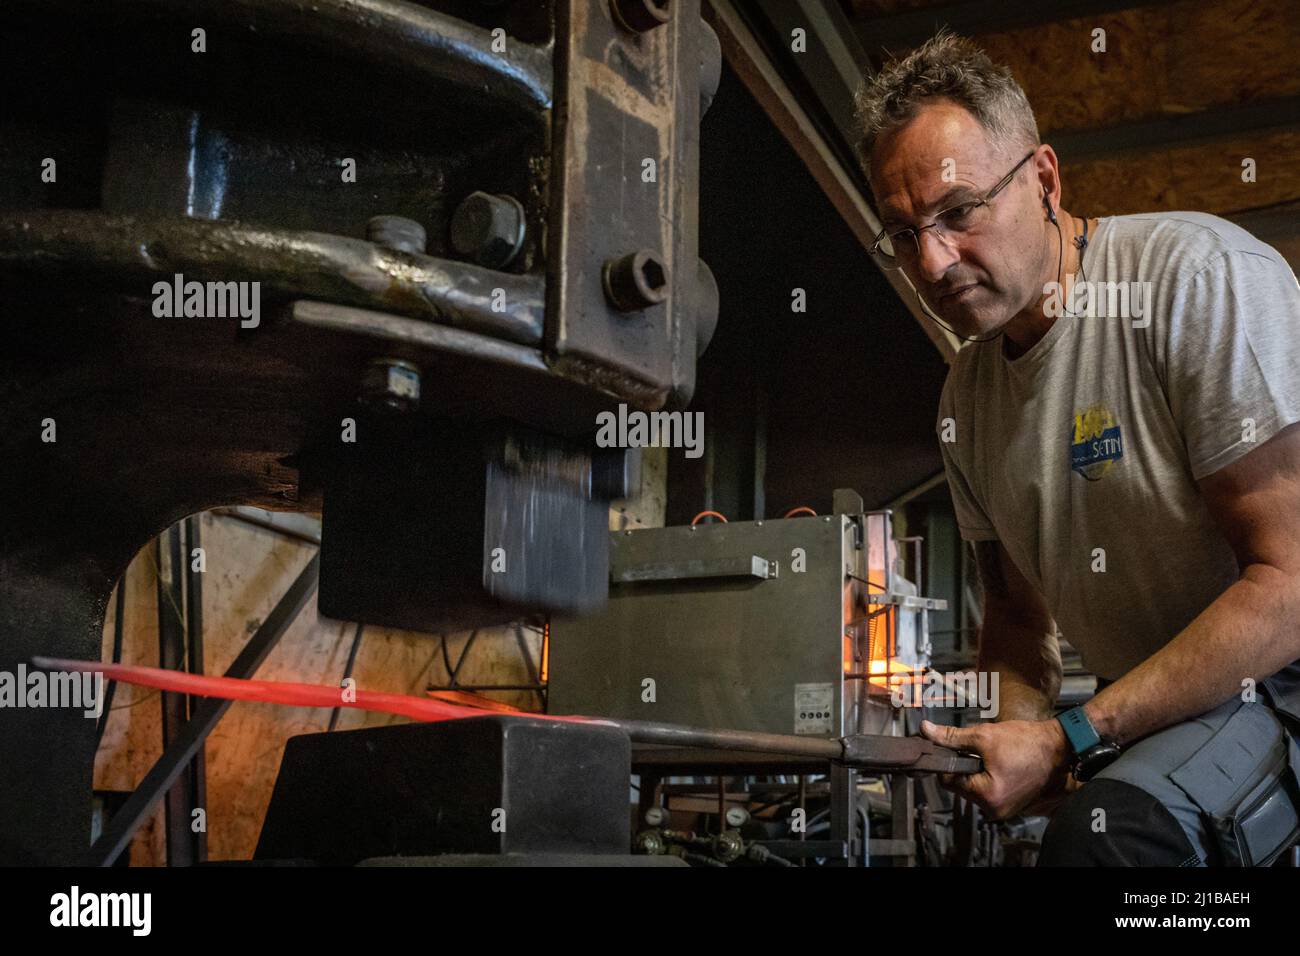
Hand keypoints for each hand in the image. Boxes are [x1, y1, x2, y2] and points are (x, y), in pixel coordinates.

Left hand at [920, 717, 1071, 819]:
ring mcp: (1004, 810)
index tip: (948, 746)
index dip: (946, 761)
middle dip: (963, 765)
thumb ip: (951, 736)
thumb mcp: (984, 736)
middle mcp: (995, 810)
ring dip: (976, 771)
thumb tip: (926, 731)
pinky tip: (999, 763)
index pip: (948, 780)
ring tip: (992, 755)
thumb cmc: (1026, 742)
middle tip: (977, 748)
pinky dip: (988, 776)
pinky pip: (988, 791)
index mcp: (987, 796)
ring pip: (974, 788)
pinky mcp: (1011, 805)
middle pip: (960, 786)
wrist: (1057, 746)